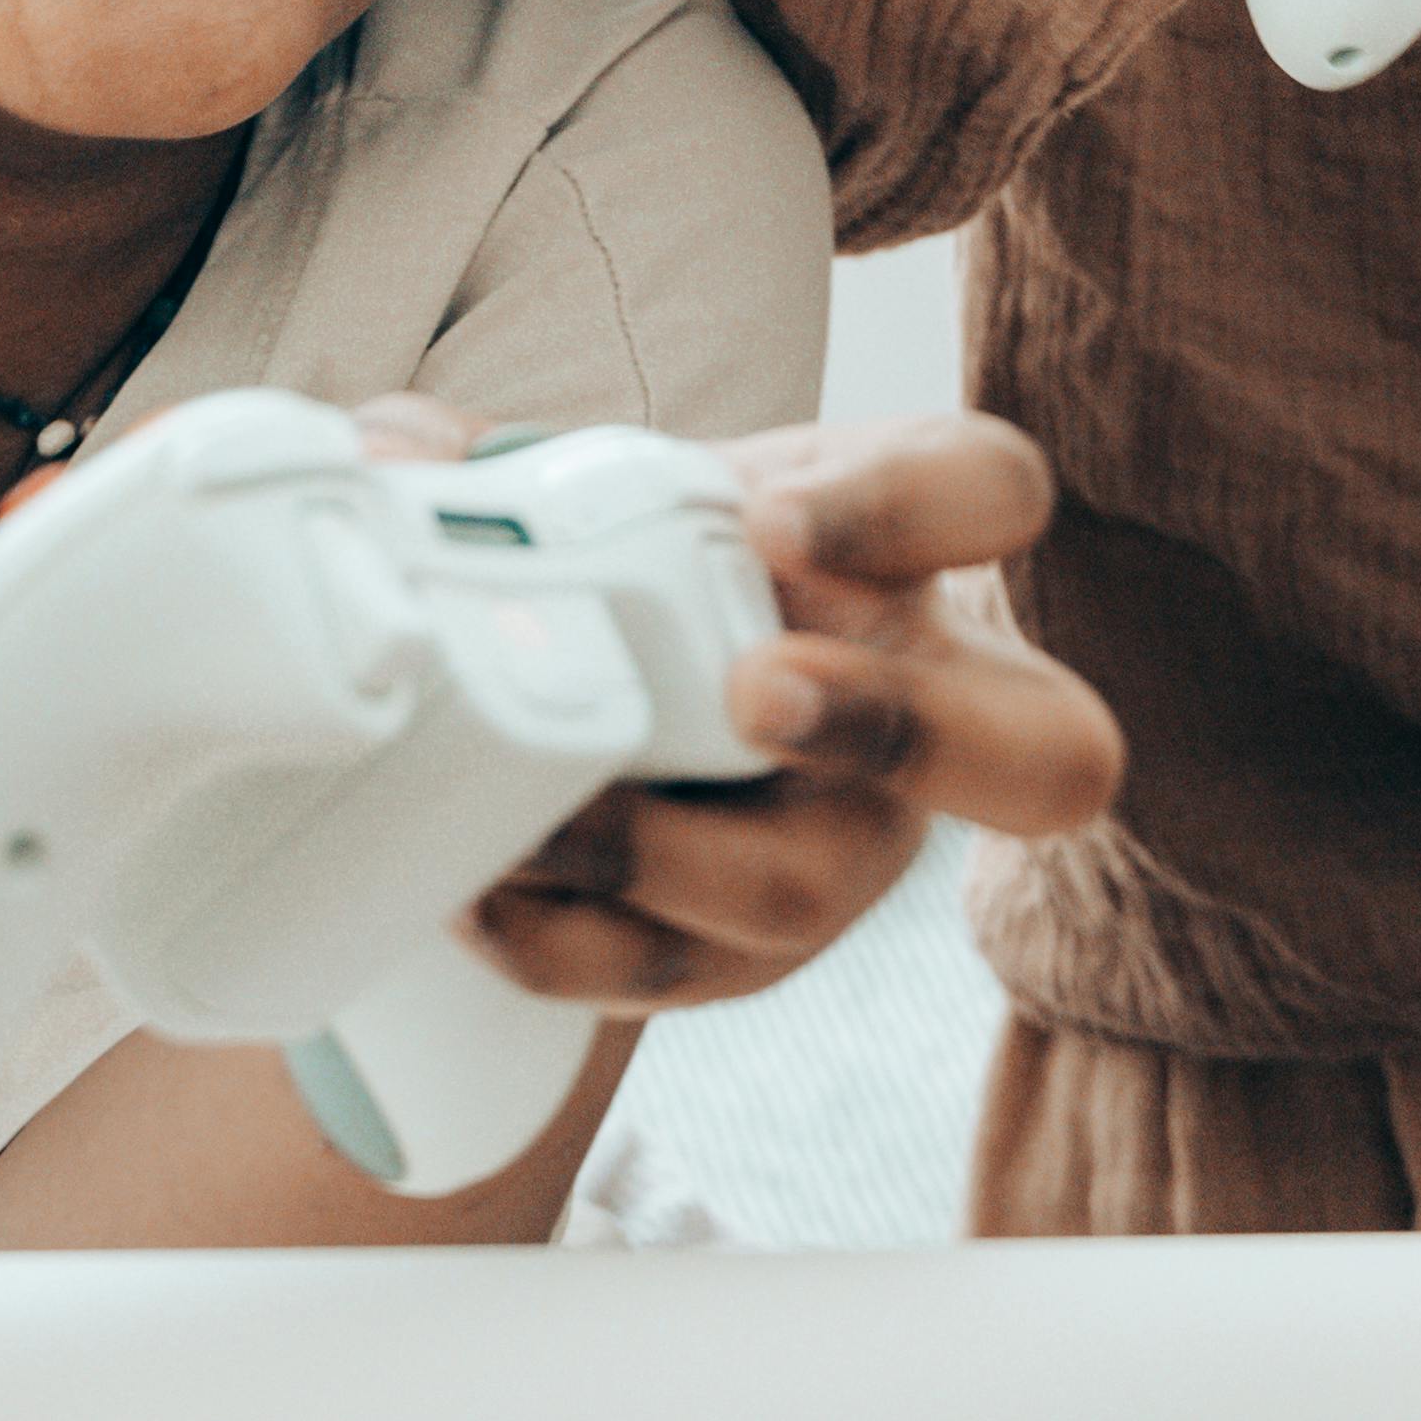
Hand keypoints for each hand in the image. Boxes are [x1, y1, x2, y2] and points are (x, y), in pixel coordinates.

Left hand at [427, 405, 1123, 1013]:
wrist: (661, 689)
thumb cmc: (675, 564)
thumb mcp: (635, 479)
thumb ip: (517, 456)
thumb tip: (384, 445)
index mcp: (910, 551)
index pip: (989, 493)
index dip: (905, 513)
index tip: (770, 514)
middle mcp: (931, 707)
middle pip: (1036, 754)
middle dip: (890, 728)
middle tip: (751, 692)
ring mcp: (854, 845)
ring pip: (812, 893)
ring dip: (661, 860)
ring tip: (538, 818)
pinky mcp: (754, 948)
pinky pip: (686, 975)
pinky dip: (568, 944)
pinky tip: (482, 896)